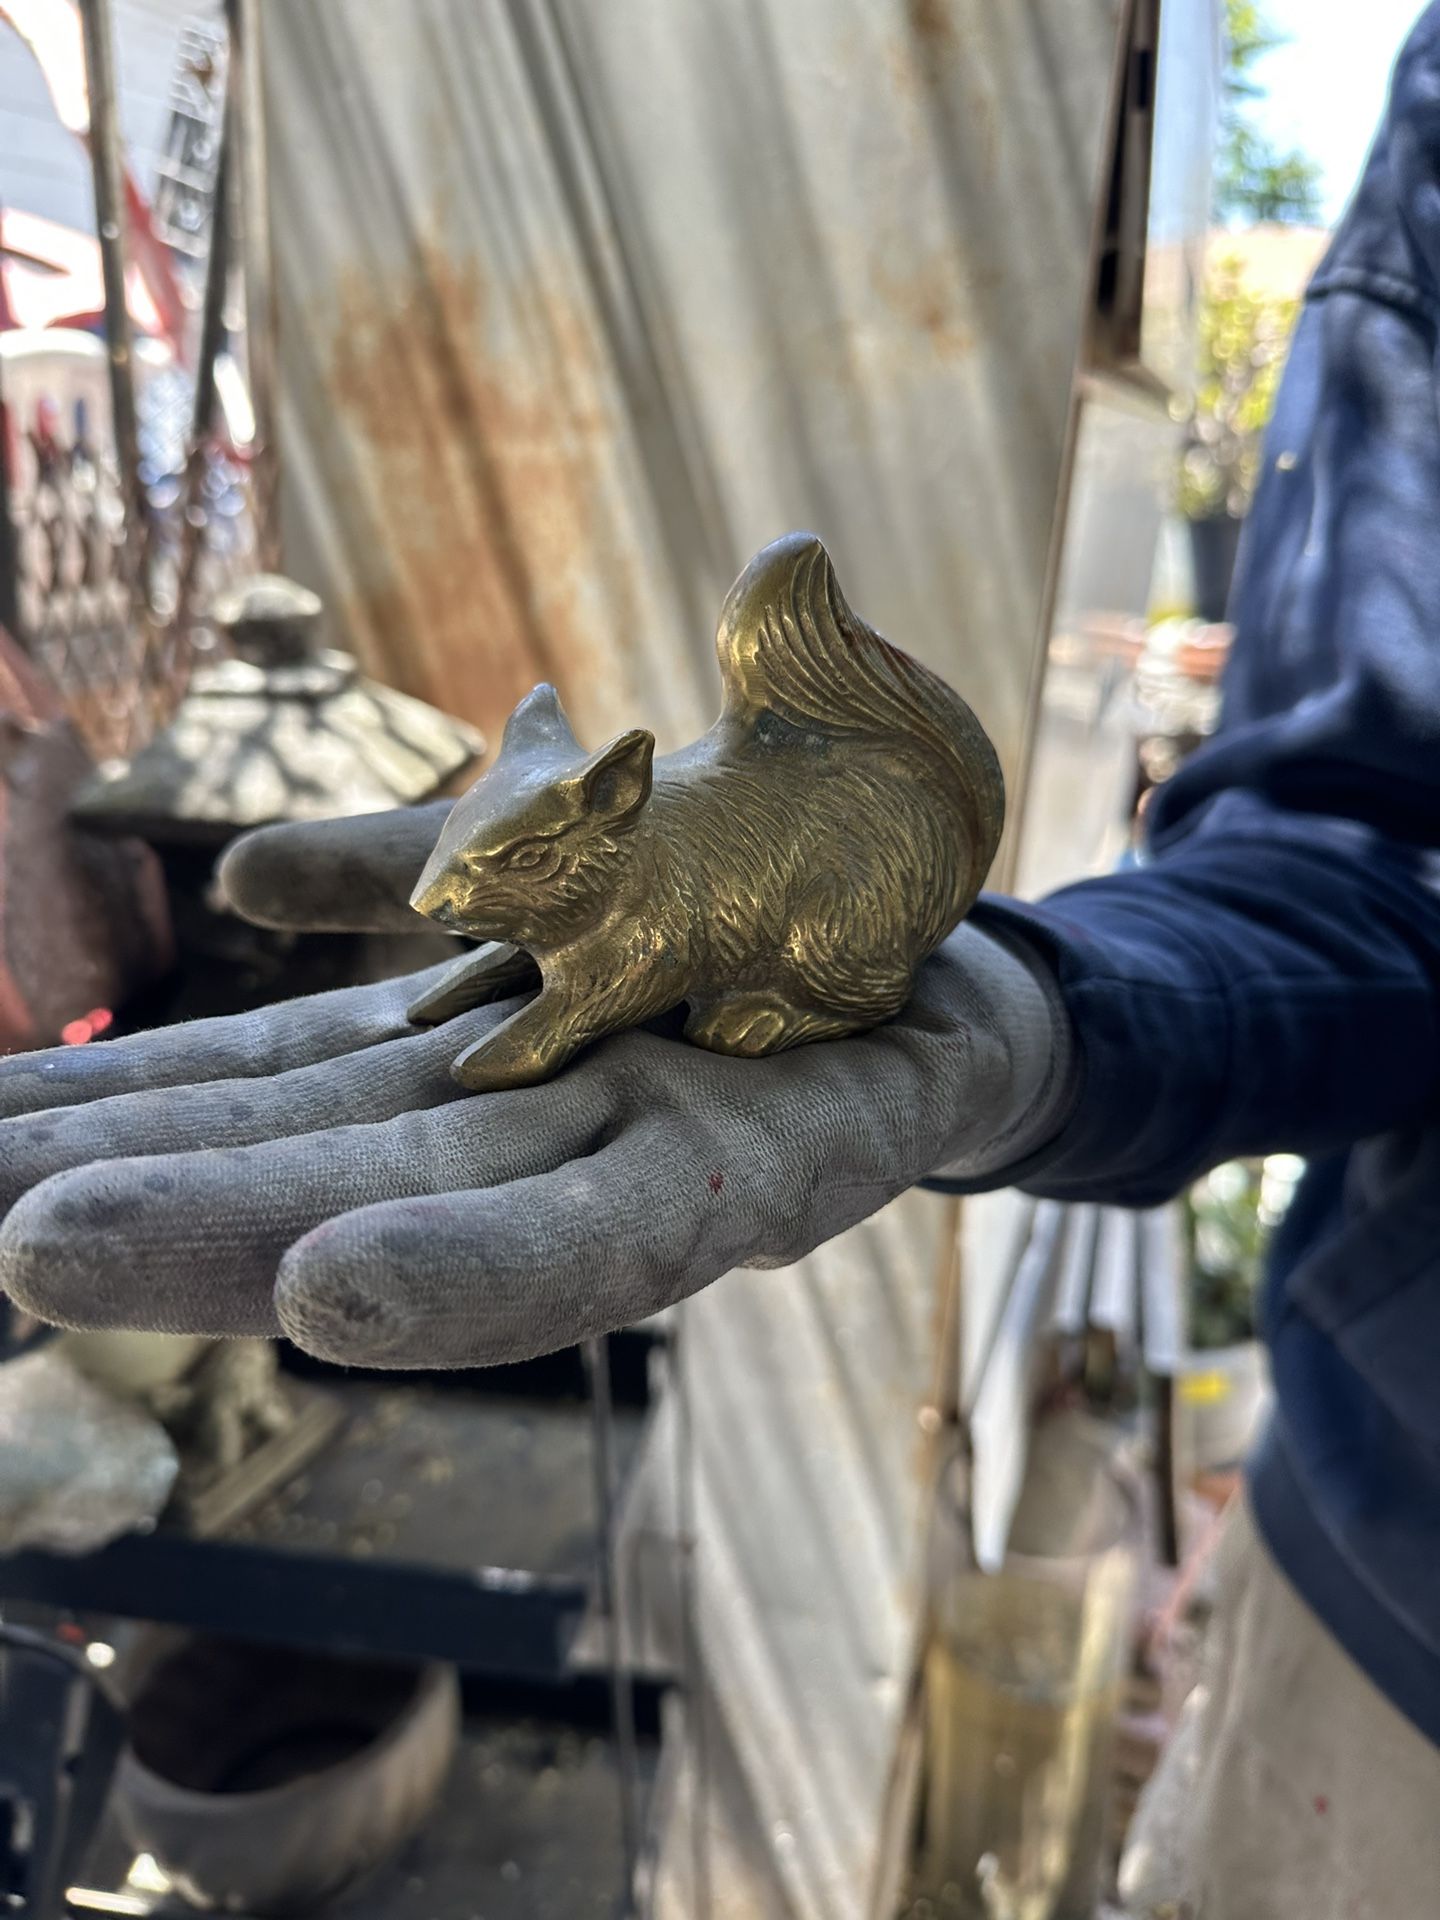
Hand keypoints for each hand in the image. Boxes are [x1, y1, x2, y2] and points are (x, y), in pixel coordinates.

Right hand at [0, 807, 1070, 1367]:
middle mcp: (527, 1137)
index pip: (257, 1089)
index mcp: (464, 1066)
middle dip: (127, 1190)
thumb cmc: (747, 936)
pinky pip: (613, 1236)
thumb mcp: (556, 869)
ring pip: (417, 1213)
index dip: (104, 1109)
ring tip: (49, 1251)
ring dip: (234, 1243)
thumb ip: (411, 881)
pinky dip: (478, 1272)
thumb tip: (244, 875)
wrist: (957, 978)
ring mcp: (636, 1168)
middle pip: (299, 1166)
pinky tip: (335, 1295)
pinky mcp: (764, 1183)